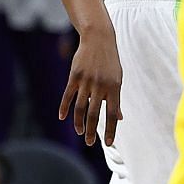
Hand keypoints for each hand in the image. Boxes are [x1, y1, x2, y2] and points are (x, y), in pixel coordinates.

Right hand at [60, 25, 124, 146]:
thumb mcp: (118, 79)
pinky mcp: (75, 76)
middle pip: (94, 113)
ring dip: (79, 122)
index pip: (112, 114)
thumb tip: (119, 118)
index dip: (110, 129)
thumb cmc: (110, 62)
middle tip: (90, 143)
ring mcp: (86, 81)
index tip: (108, 143)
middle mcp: (101, 86)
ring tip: (79, 132)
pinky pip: (68, 95)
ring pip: (80, 107)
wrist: (99, 39)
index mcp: (114, 88)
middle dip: (92, 130)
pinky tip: (63, 117)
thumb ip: (116, 99)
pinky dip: (65, 107)